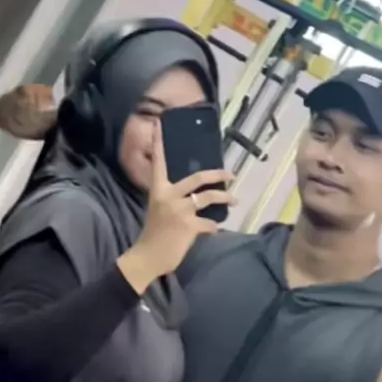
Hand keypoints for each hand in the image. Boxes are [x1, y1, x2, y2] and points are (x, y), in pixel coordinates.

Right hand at [118, 121, 233, 292]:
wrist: (148, 257)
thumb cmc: (153, 234)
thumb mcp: (158, 210)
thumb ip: (172, 199)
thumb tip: (194, 194)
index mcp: (158, 191)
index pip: (159, 162)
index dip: (159, 143)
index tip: (161, 124)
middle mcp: (169, 197)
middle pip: (197, 178)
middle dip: (217, 175)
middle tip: (230, 174)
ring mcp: (180, 211)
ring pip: (208, 198)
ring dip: (224, 198)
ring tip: (234, 200)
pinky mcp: (189, 227)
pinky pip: (210, 224)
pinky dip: (215, 226)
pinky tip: (216, 228)